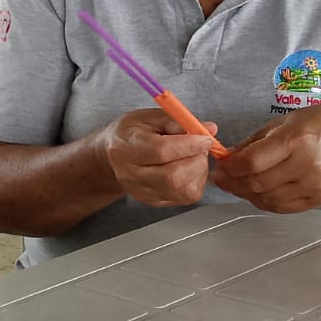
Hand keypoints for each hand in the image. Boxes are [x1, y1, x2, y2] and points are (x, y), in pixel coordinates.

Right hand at [96, 108, 218, 208]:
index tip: (205, 138)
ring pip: (183, 190)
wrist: (112, 157)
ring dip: (199, 171)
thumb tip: (209, 129)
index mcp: (127, 147)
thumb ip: (179, 121)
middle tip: (200, 147)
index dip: (189, 145)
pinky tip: (189, 169)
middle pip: (173, 177)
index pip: (162, 151)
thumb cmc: (132, 133)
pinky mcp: (155, 202)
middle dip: (197, 160)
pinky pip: (186, 197)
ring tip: (193, 156)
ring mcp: (143, 192)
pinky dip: (196, 181)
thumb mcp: (150, 117)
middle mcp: (132, 174)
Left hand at [210, 104, 320, 213]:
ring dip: (245, 194)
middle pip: (257, 183)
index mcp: (297, 140)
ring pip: (267, 199)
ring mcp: (315, 185)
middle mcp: (307, 165)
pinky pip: (282, 207)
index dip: (231, 167)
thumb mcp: (286, 122)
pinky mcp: (320, 198)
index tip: (221, 166)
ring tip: (236, 185)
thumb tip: (229, 157)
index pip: (252, 162)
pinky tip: (256, 193)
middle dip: (233, 182)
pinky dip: (264, 202)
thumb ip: (255, 142)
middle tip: (222, 178)